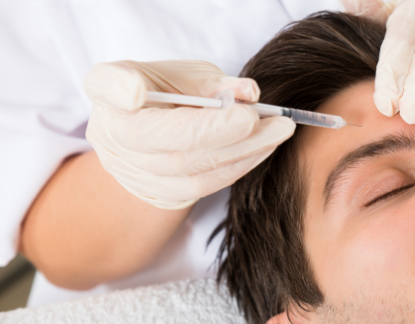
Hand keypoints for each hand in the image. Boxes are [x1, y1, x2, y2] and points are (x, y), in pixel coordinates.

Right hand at [84, 60, 294, 208]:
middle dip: (221, 130)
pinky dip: (239, 165)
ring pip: (188, 168)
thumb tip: (249, 93)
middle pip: (161, 137)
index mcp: (108, 88)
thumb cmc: (168, 94)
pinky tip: (264, 147)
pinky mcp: (160, 192)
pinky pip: (203, 185)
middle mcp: (111, 132)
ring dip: (242, 149)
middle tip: (268, 118)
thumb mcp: (185, 74)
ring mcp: (132, 168)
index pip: (106, 85)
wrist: (156, 136)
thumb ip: (212, 82)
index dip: (118, 89)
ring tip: (278, 130)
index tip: (137, 90)